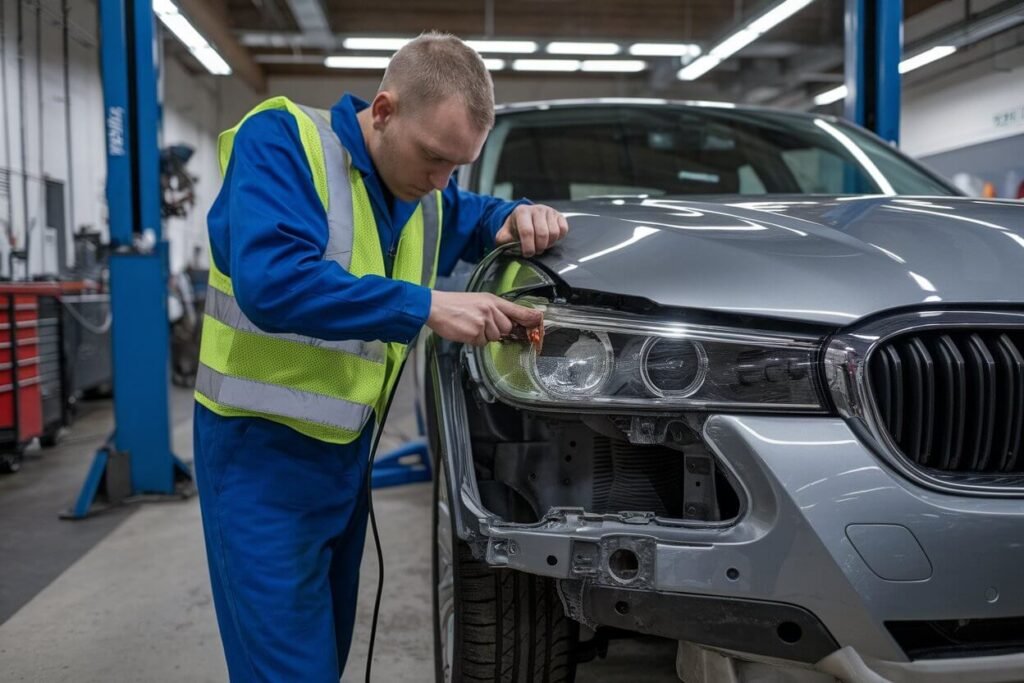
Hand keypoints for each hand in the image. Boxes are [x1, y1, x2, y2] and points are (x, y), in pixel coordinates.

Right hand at [426, 291, 542, 346]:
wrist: (436, 307)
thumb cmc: (455, 304)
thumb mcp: (478, 301)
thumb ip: (494, 310)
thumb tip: (507, 324)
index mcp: (492, 300)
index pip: (517, 309)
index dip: (530, 317)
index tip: (539, 320)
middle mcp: (491, 310)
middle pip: (507, 328)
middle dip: (496, 330)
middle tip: (480, 323)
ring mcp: (484, 322)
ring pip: (494, 337)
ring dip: (484, 336)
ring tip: (470, 325)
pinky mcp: (475, 333)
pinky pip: (482, 343)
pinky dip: (474, 340)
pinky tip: (465, 330)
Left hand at [494, 204, 568, 256]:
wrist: (526, 218)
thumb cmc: (516, 228)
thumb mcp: (505, 233)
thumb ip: (503, 240)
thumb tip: (507, 247)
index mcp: (522, 212)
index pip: (527, 231)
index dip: (528, 246)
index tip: (527, 254)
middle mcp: (536, 209)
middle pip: (542, 233)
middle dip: (539, 247)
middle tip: (535, 251)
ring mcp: (549, 211)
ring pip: (554, 233)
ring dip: (548, 244)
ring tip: (541, 245)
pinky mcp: (559, 215)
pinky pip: (563, 229)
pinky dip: (558, 238)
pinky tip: (549, 239)